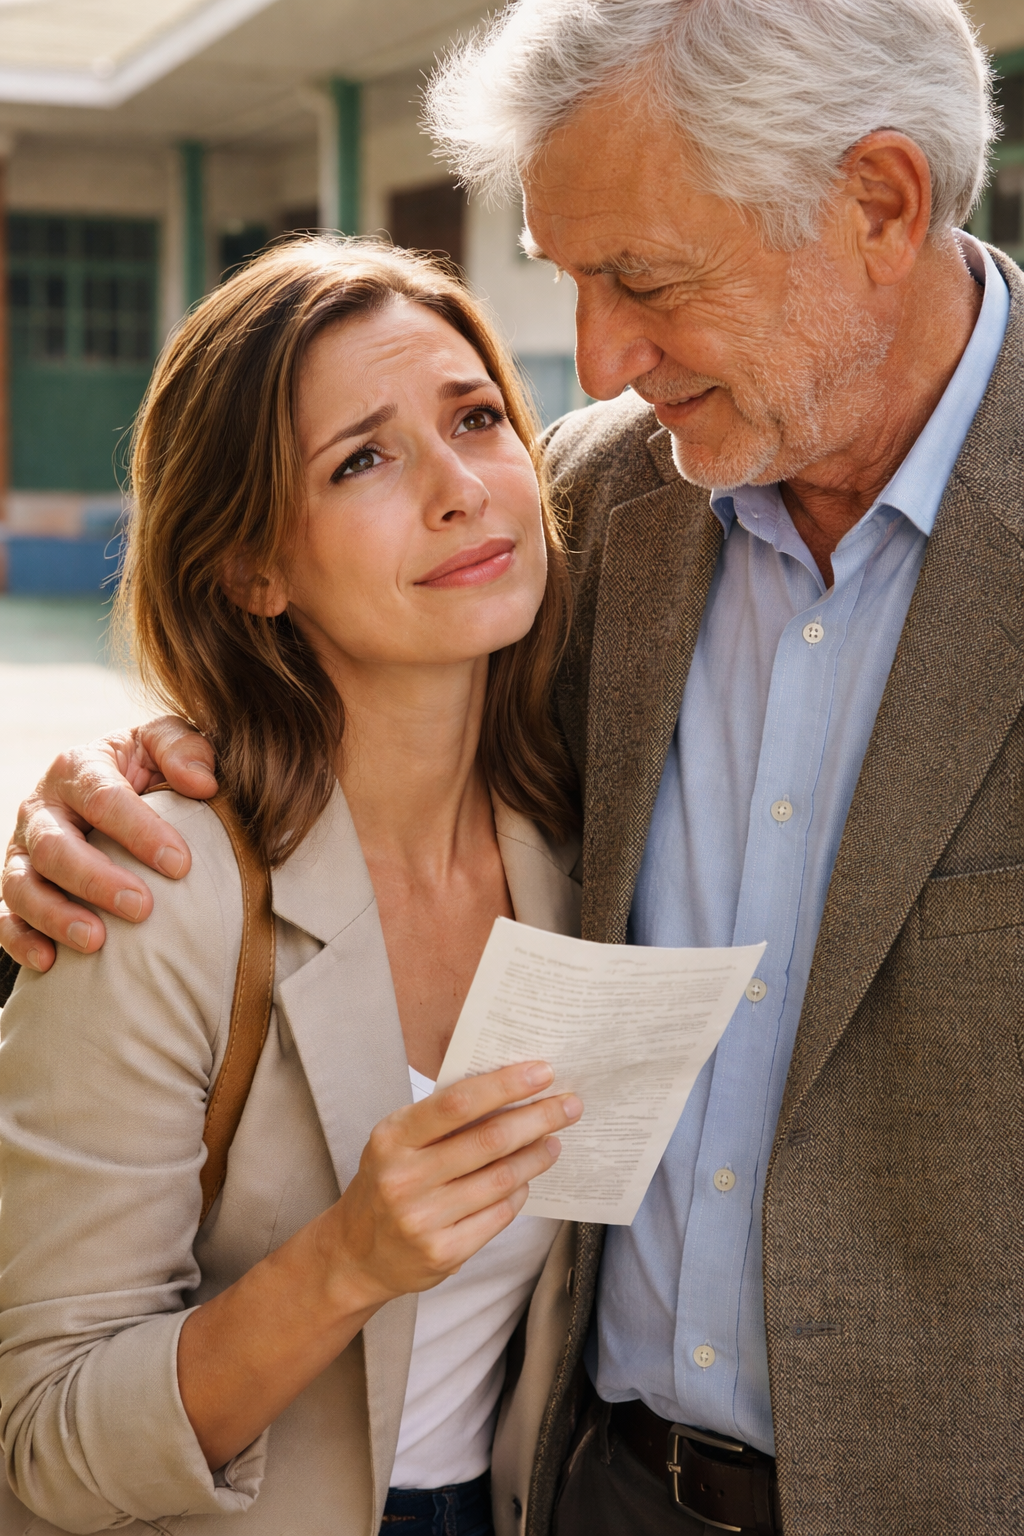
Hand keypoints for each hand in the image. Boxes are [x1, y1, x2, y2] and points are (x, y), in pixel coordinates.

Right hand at [0, 718, 216, 970]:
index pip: (103, 798)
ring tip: (97, 942)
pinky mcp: (16, 885)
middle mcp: (42, 808)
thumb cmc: (146, 768)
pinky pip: (5, 916)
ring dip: (56, 915)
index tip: (180, 864)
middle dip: (97, 880)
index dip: (140, 831)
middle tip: (142, 908)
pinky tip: (48, 962)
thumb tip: (202, 783)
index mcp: (78, 768)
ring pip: (22, 884)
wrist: (112, 790)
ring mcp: (22, 849)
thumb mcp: (165, 746)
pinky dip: (20, 940)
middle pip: (55, 846)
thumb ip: (184, 751)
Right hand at [178, 1060, 582, 1469]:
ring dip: (536, 1156)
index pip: (458, 1102)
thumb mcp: (399, 1140)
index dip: (505, 1085)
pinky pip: (498, 1216)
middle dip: (538, 1118)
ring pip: (501, 1180)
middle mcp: (405, 1178)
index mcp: (393, 1138)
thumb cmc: (388, 1179)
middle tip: (569, 1105)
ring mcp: (423, 1220)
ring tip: (554, 1140)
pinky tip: (525, 1179)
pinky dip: (517, 1193)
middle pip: (490, 1141)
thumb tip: (511, 1085)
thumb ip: (443, 1117)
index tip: (543, 1071)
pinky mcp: (442, 1254)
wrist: (355, 1253)